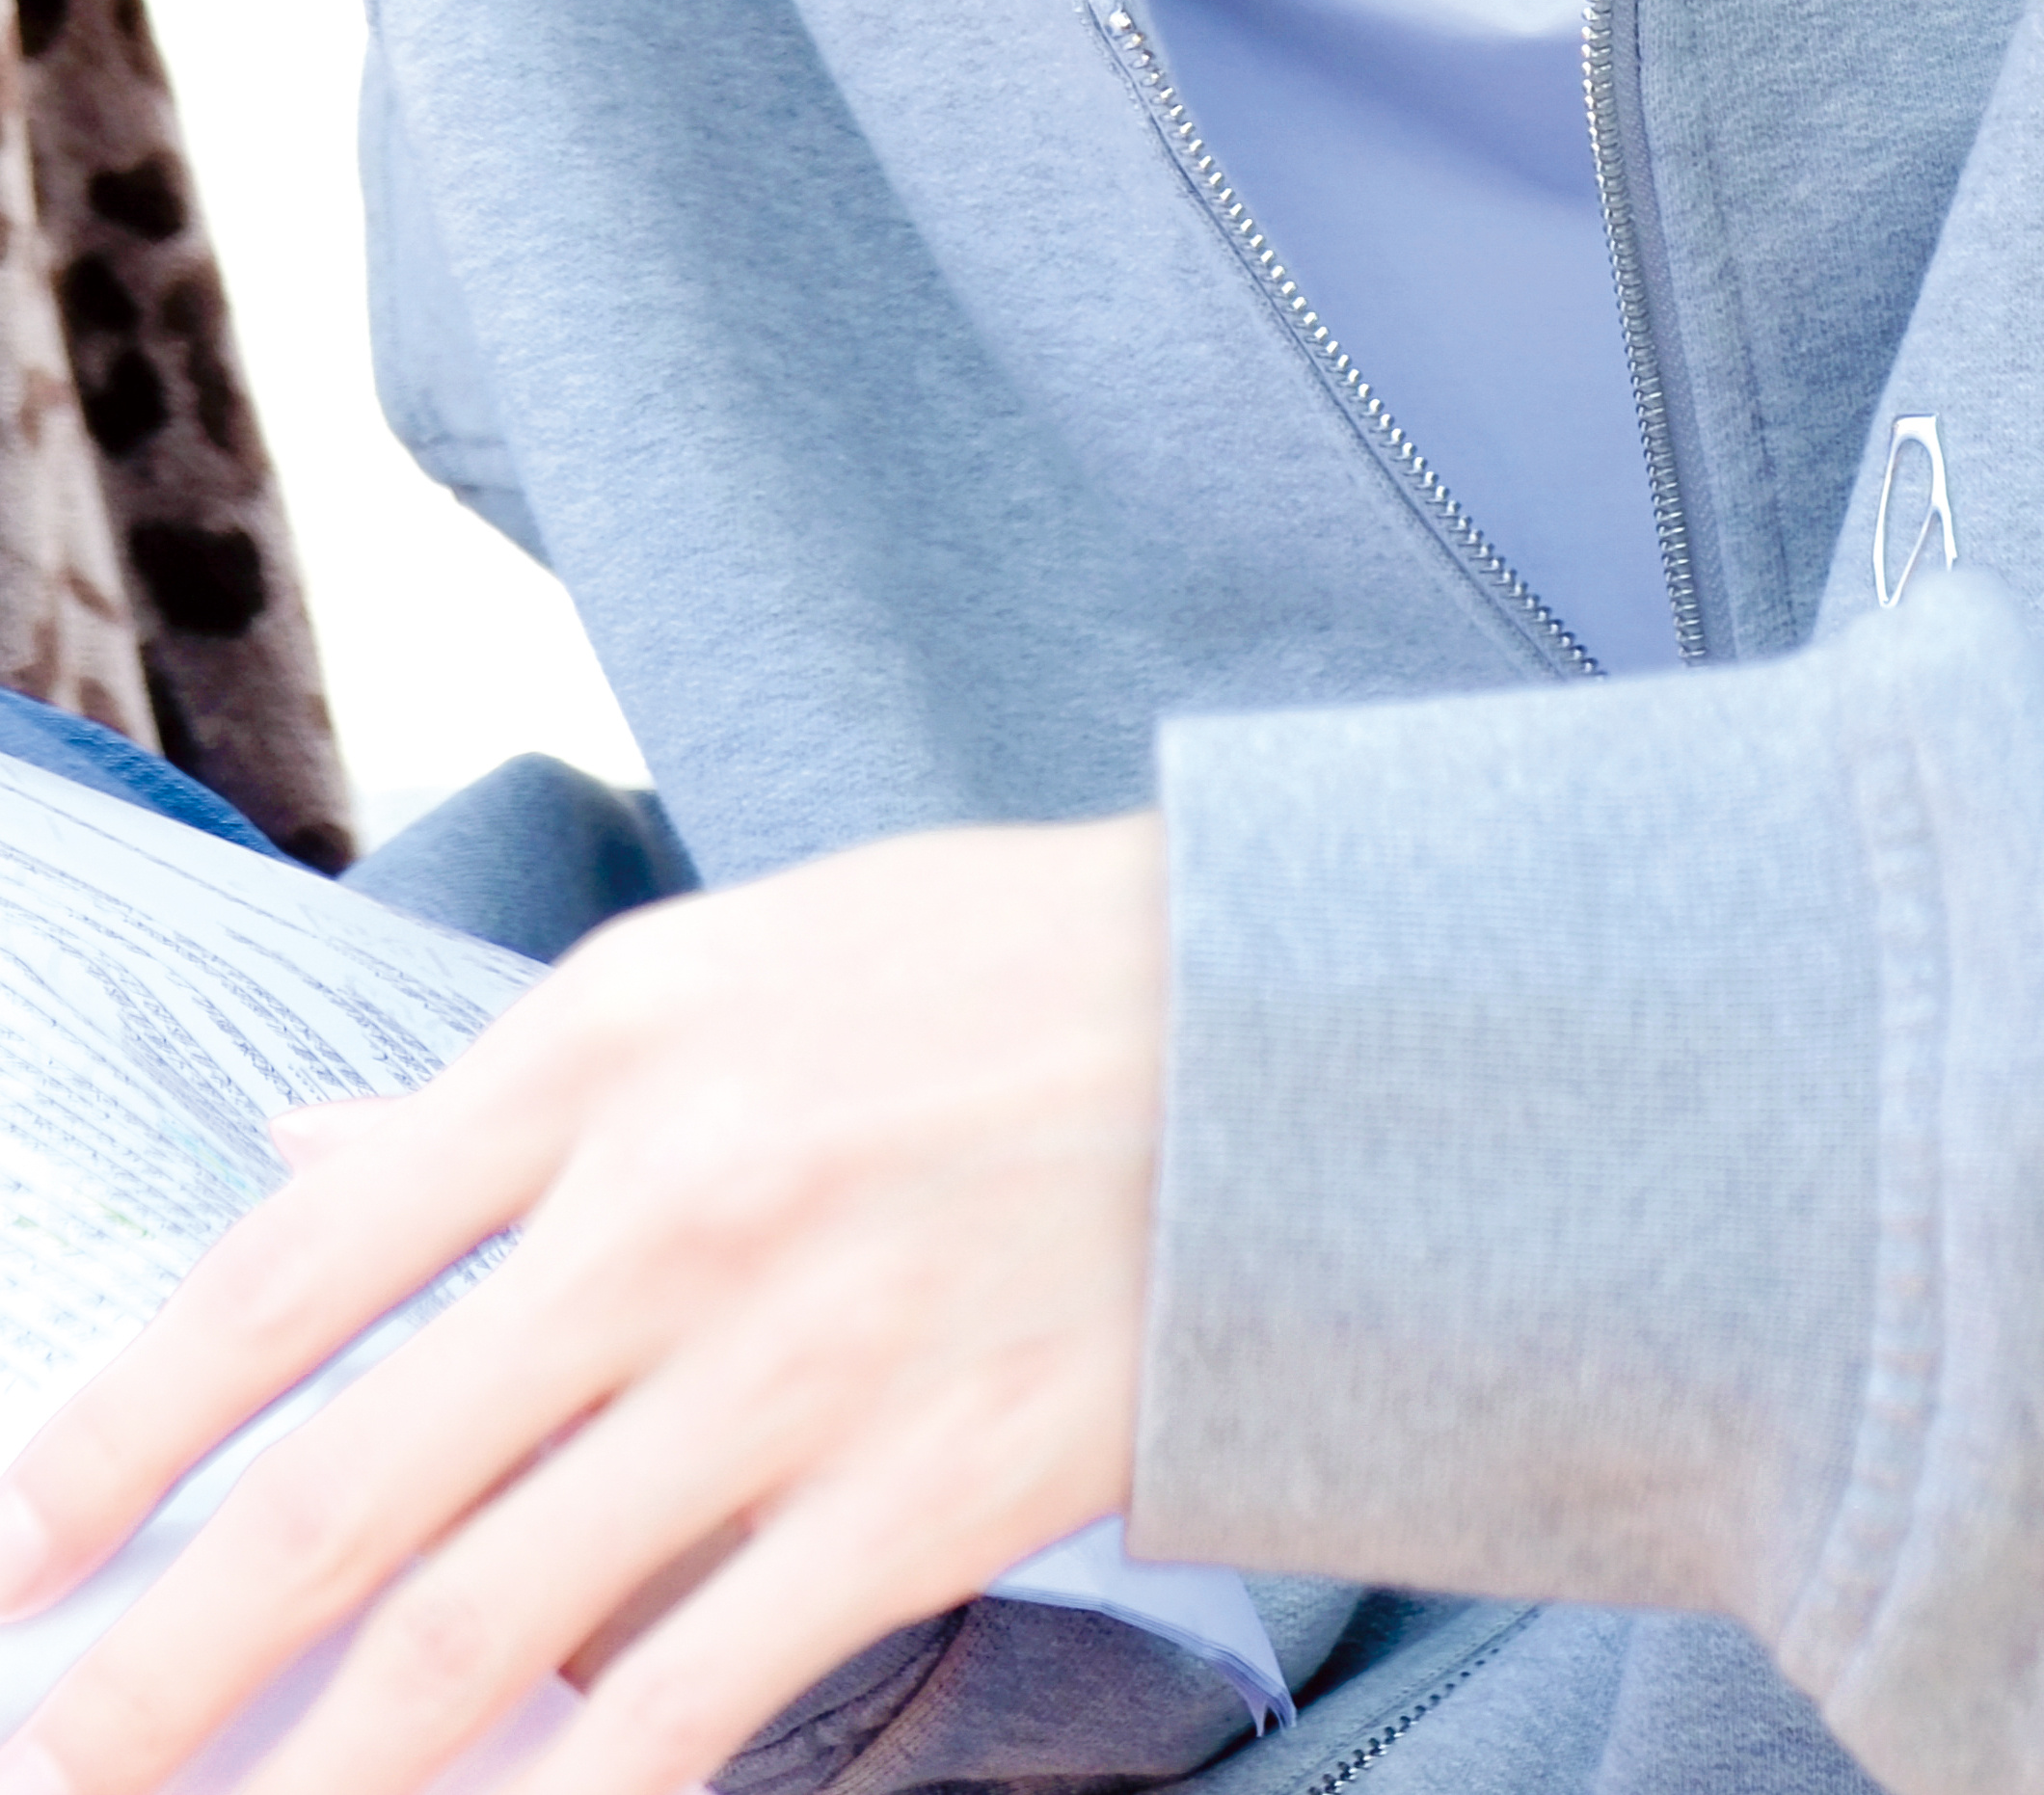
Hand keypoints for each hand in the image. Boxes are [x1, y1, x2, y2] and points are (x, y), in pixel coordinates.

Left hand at [0, 811, 1165, 1794]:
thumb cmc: (990, 974)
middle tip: (51, 1762)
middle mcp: (670, 1209)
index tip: (18, 1550)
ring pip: (489, 1629)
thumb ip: (509, 1094)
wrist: (1282, 1025)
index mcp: (604, 1051)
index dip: (127, 1430)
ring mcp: (796, 1365)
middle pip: (359, 1486)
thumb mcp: (727, 964)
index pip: (299, 1269)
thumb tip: (300, 1163)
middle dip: (167, 1660)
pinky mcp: (918, 1497)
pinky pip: (685, 1698)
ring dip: (320, 1770)